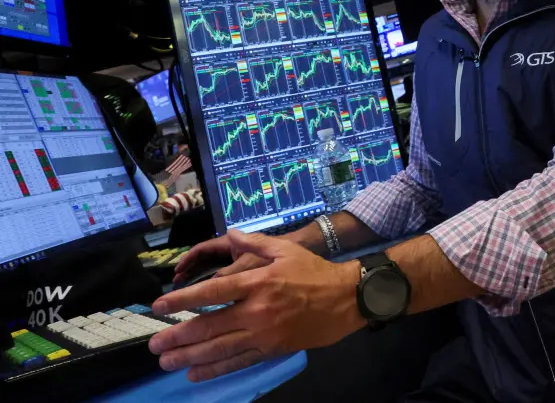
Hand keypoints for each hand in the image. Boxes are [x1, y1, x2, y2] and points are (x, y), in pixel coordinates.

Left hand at [150, 229, 364, 381]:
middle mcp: (256, 310)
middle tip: (154, 344)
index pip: (211, 293)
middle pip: (209, 327)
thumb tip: (230, 234)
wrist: (346, 298)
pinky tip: (194, 373)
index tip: (159, 306)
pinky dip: (215, 369)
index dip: (182, 301)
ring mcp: (264, 333)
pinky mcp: (272, 349)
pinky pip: (238, 361)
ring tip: (165, 362)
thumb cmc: (314, 271)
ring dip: (189, 356)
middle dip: (178, 336)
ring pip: (219, 348)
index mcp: (257, 282)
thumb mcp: (285, 249)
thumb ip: (254, 242)